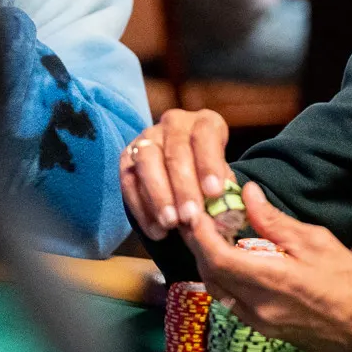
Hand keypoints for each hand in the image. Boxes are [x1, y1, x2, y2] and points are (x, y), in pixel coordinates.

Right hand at [120, 109, 231, 239]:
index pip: (205, 137)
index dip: (209, 165)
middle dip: (183, 188)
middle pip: (175, 152)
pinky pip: (129, 181)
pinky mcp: (127, 156)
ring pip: (148, 163)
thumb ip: (224, 189)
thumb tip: (224, 215)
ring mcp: (147, 138)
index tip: (214, 193)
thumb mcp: (223, 174)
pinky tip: (155, 229)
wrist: (187, 166)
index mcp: (204, 122)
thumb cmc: (211, 172)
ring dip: (158, 196)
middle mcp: (174, 124)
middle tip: (190, 217)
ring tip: (170, 224)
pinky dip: (141, 208)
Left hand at [184, 183, 351, 351]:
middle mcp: (257, 306)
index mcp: (272, 280)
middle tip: (201, 219)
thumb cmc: (349, 281)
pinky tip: (233, 262)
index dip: (200, 234)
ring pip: (216, 289)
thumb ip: (276, 221)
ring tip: (214, 237)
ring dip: (208, 263)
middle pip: (210, 273)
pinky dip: (223, 278)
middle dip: (199, 245)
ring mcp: (257, 322)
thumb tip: (248, 194)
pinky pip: (229, 301)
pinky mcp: (261, 330)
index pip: (218, 257)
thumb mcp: (317, 241)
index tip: (197, 213)